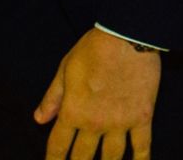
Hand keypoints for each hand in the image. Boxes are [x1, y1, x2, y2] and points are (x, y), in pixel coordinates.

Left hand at [35, 28, 160, 159]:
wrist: (128, 35)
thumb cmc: (94, 48)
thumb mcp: (65, 70)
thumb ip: (52, 98)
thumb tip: (39, 119)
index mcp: (73, 111)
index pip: (58, 147)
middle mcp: (95, 123)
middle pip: (82, 158)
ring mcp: (120, 122)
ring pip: (111, 158)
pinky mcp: (143, 116)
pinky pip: (142, 146)